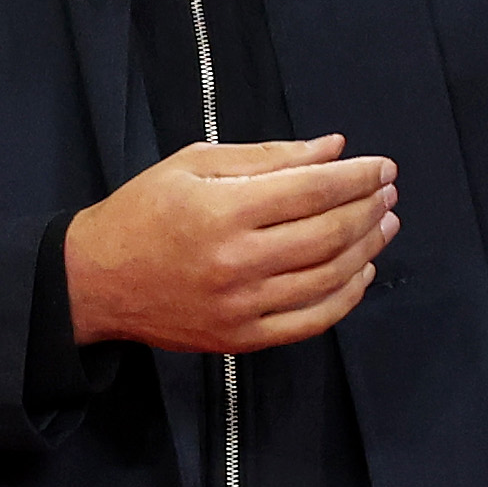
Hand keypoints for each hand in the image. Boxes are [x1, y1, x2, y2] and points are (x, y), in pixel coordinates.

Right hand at [64, 136, 397, 353]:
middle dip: (369, 208)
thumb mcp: (195, 163)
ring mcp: (242, 306)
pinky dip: (346, 297)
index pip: (312, 190)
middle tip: (389, 191)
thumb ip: (268, 156)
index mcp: (223, 209)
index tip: (383, 166)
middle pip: (328, 233)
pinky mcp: (242, 338)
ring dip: (367, 248)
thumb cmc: (144, 210)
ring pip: (328, 277)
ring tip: (385, 224)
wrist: (98, 280)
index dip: (357, 177)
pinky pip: (311, 321)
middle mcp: (237, 260)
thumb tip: (332, 149)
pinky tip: (361, 271)